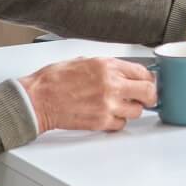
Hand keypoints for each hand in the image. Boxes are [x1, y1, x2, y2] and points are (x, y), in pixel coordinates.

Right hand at [19, 57, 156, 132]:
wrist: (36, 99)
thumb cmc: (54, 80)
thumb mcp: (84, 61)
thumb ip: (108, 67)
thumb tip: (126, 72)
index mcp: (107, 66)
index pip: (143, 73)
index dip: (148, 79)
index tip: (147, 83)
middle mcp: (111, 84)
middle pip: (148, 93)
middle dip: (149, 96)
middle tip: (145, 98)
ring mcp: (107, 105)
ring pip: (137, 111)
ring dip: (131, 110)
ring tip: (118, 106)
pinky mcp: (100, 122)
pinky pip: (121, 124)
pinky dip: (116, 122)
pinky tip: (107, 115)